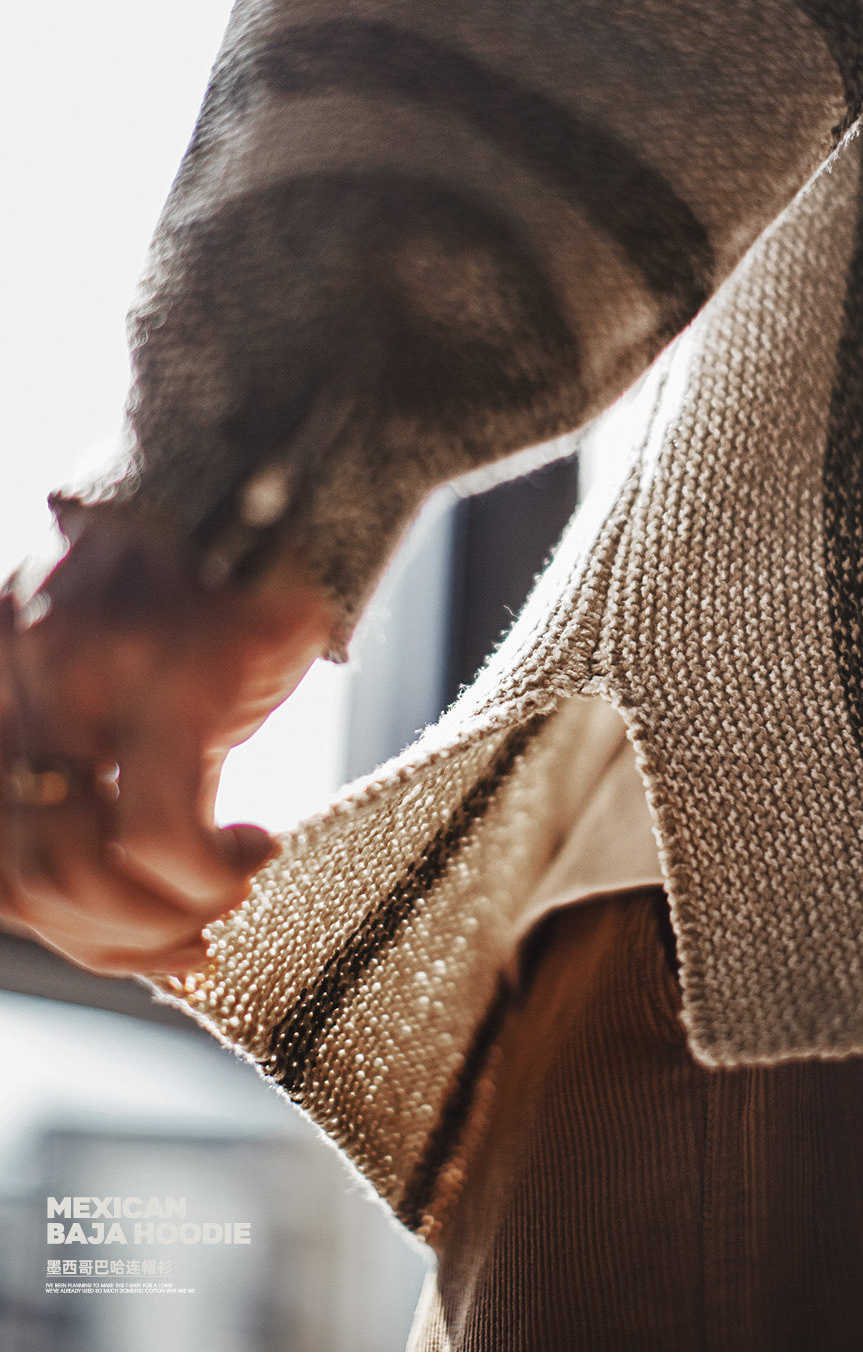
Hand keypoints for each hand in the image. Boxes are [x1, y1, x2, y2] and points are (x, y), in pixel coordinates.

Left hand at [0, 510, 336, 978]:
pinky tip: (255, 850)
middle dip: (118, 942)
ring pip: (81, 870)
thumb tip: (103, 907)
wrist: (276, 474)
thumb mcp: (114, 677)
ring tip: (232, 894)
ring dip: (167, 919)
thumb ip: (84, 765)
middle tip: (199, 941)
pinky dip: (209, 880)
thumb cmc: (200, 593)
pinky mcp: (177, 674)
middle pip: (25, 879)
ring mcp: (88, 670)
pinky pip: (164, 834)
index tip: (146, 947)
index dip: (61, 931)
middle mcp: (14, 672)